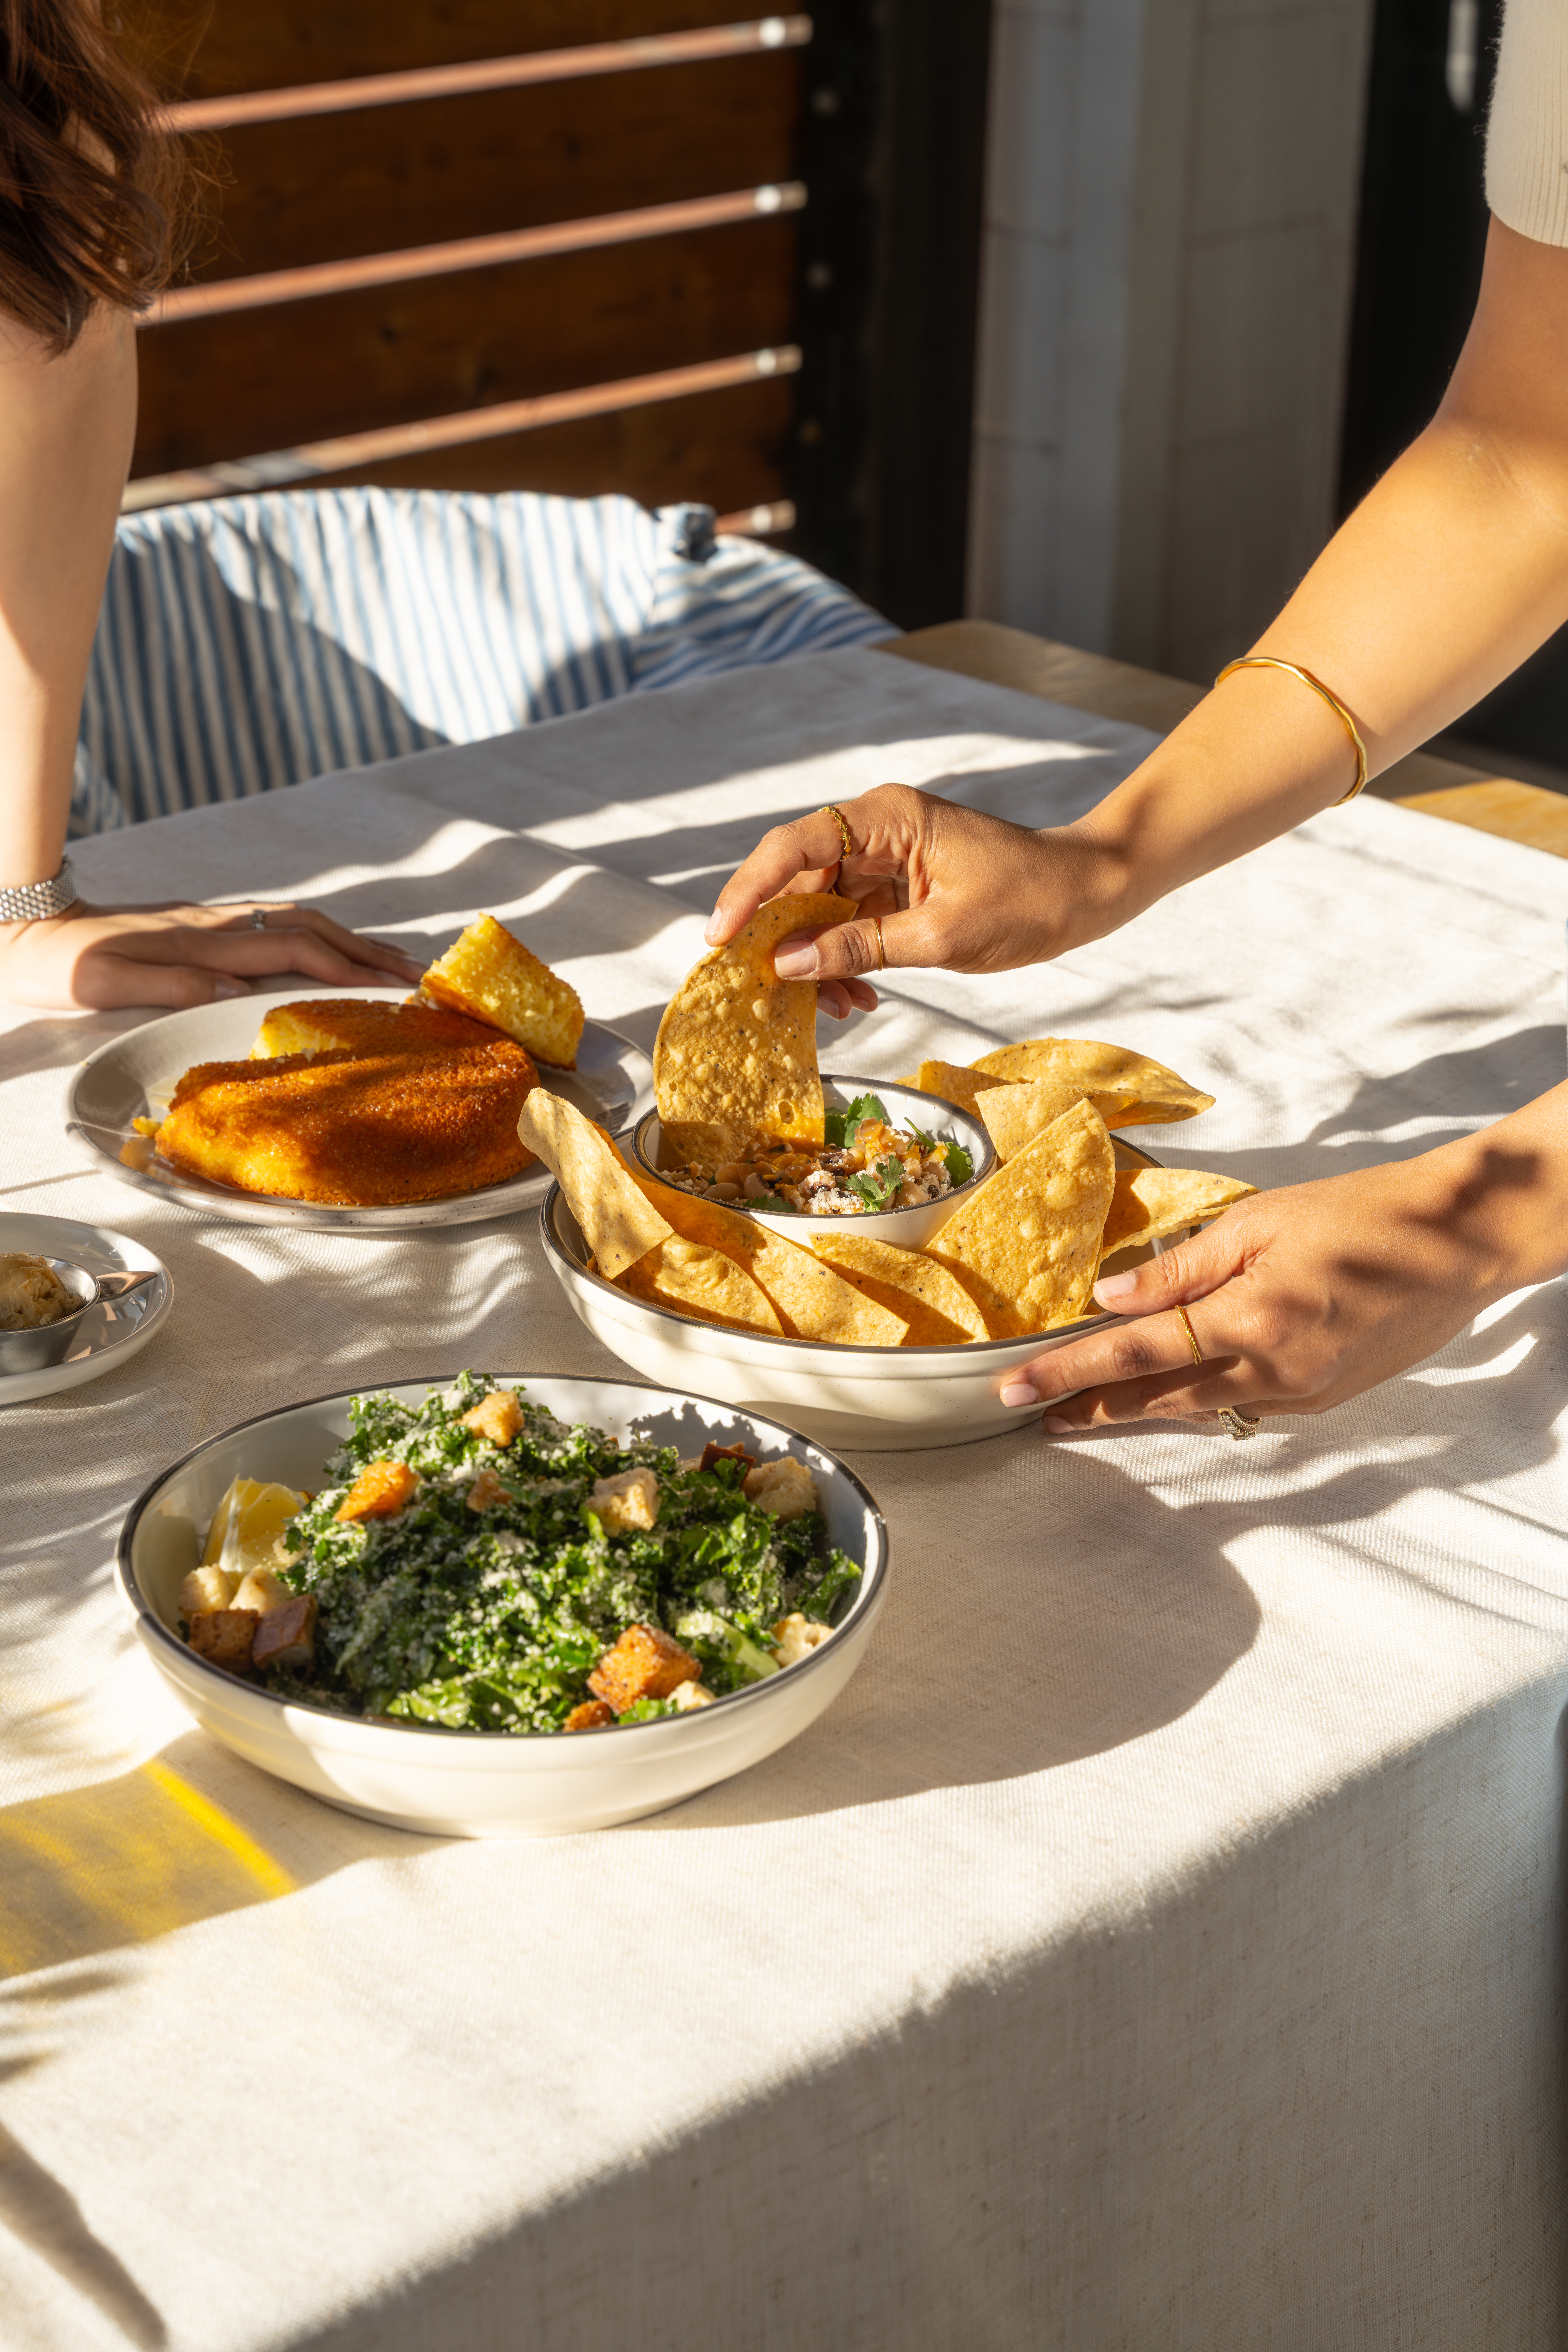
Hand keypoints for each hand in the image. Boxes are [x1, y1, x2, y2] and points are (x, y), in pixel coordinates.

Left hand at [0, 898, 426, 1011]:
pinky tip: (332, 947)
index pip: (292, 951)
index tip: (390, 988)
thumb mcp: (105, 983)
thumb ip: (168, 986)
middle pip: (310, 929)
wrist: (26, 925)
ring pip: (299, 921)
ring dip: (349, 939)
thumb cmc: (63, 965)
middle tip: (415, 973)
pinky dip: (319, 935)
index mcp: (201, 943)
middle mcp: (216, 924)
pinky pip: (278, 924)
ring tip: (390, 959)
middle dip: (365, 950)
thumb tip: (234, 994)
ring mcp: (213, 920)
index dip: (345, 969)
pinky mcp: (205, 922)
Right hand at [705, 785, 1122, 1017]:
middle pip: (799, 878)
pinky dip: (846, 958)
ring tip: (839, 1006)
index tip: (721, 940)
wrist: (1088, 890)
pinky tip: (858, 994)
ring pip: (822, 906)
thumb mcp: (942, 935)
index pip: (793, 846)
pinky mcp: (897, 883)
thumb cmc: (1029, 901)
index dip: (749, 893)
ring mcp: (886, 855)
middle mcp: (878, 827)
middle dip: (784, 939)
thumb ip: (861, 947)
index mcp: (887, 818)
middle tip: (771, 993)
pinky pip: (850, 919)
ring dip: (818, 958)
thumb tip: (789, 965)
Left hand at [996, 1140, 1551, 1430]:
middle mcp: (1272, 1370)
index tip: (1014, 1391)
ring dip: (1139, 1411)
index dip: (1067, 1373)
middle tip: (1033, 1415)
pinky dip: (1198, 1399)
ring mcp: (1301, 1392)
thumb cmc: (1359, 1215)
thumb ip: (1181, 1267)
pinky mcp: (1324, 1397)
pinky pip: (1243, 1403)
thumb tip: (1110, 1298)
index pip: (1134, 1353)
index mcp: (1249, 1319)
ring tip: (1084, 1411)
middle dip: (1091, 1408)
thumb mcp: (1259, 1222)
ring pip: (1198, 1407)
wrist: (1456, 1243)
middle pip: (1157, 1398)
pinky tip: (1168, 1394)